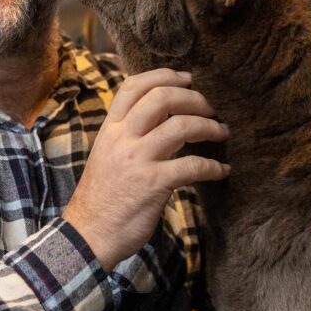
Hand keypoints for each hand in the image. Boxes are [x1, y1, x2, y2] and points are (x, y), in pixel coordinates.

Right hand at [65, 69, 229, 271]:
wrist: (88, 235)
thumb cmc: (103, 198)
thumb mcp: (109, 155)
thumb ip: (133, 134)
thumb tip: (167, 117)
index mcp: (110, 129)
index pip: (134, 86)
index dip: (163, 75)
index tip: (187, 78)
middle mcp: (121, 138)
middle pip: (162, 97)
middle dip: (194, 98)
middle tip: (211, 107)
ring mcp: (137, 159)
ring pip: (181, 126)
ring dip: (209, 126)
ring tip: (222, 132)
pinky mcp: (153, 184)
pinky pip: (192, 165)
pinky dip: (212, 166)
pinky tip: (221, 171)